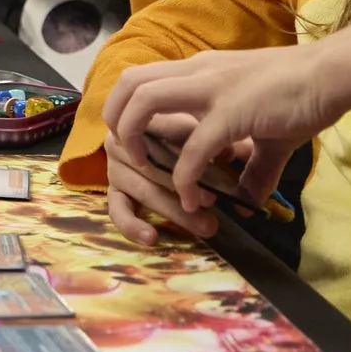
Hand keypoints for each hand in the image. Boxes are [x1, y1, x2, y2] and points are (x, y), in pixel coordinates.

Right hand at [103, 110, 222, 245]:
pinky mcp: (112, 189)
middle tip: (214, 202)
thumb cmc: (187, 130)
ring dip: (174, 210)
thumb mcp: (204, 125)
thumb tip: (238, 151)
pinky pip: (117, 209)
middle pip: (155, 163)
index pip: (170, 130)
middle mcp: (120, 138)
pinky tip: (152, 238)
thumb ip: (220, 136)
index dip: (195, 147)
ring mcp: (114, 166)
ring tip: (207, 226)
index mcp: (142, 114)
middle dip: (185, 185)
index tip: (224, 163)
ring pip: (143, 190)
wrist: (152, 139)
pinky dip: (132, 225)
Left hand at [105, 13, 350, 209]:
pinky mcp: (232, 113)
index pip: (142, 78)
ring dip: (135, 137)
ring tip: (145, 169)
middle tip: (127, 153)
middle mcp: (197, 73)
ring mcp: (212, 90)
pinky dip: (185, 177)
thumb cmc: (302, 92)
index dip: (126, 109)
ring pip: (144, 101)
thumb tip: (249, 199)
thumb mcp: (268, 129)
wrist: (332, 74)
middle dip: (115, 118)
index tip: (134, 142)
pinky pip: (194, 147)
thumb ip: (254, 165)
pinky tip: (193, 199)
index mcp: (200, 70)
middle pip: (129, 82)